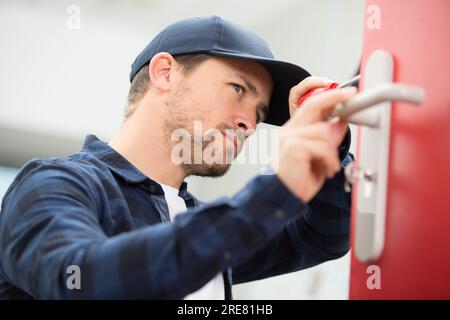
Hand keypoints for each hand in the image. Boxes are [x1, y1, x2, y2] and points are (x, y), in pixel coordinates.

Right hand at [273, 76, 356, 202]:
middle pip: (313, 105)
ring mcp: (289, 138)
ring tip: (331, 165)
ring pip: (324, 131)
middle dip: (335, 98)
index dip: (330, 97)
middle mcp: (289, 131)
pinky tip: (327, 169)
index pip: (311, 106)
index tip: (347, 94)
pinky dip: (330, 160)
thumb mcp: (319, 156)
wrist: (283, 197)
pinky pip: (322, 147)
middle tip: (350, 98)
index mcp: (294, 130)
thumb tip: (341, 123)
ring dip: (334, 150)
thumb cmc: (299, 179)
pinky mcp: (293, 148)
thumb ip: (328, 139)